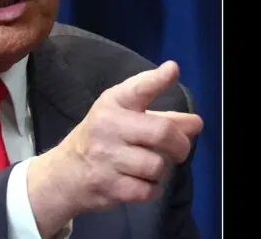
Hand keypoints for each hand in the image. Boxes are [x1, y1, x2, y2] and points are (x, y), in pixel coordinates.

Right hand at [27, 61, 202, 235]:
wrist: (64, 173)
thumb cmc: (103, 138)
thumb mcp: (126, 118)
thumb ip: (163, 117)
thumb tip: (196, 123)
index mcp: (114, 103)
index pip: (138, 88)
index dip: (157, 80)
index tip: (172, 70)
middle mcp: (108, 126)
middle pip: (162, 132)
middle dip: (180, 145)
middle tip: (180, 150)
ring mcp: (106, 157)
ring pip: (157, 165)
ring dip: (161, 170)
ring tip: (149, 167)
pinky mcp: (108, 185)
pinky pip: (148, 190)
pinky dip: (152, 189)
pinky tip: (141, 182)